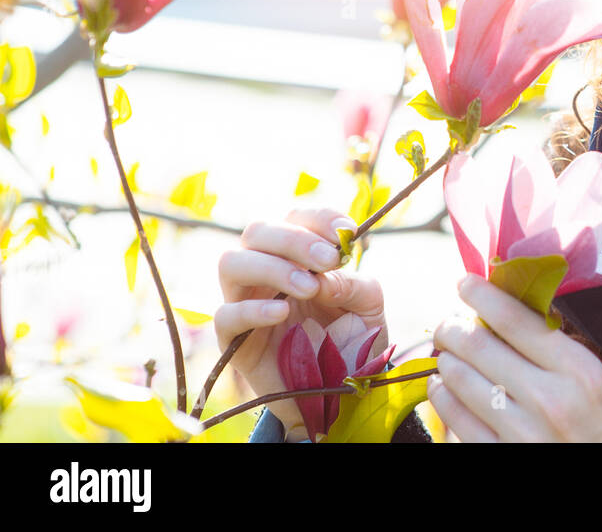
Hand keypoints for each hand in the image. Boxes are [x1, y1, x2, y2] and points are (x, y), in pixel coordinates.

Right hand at [215, 208, 386, 441]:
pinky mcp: (234, 340)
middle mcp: (267, 270)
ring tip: (309, 287)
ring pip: (231, 262)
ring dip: (272, 267)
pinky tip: (283, 313)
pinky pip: (225, 315)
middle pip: (258, 231)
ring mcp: (246, 301)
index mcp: (300, 255)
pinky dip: (253, 309)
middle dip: (295, 239)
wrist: (341, 393)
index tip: (346, 232)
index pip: (297, 217)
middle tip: (327, 260)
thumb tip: (325, 277)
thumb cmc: (352, 341)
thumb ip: (355, 285)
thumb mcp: (369, 308)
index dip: (319, 218)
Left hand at [428, 274, 601, 442]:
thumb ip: (558, 348)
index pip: (515, 320)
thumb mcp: (598, 381)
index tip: (465, 283)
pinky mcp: (501, 458)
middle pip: (478, 346)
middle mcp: (549, 399)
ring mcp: (522, 433)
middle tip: (448, 324)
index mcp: (578, 370)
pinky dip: (442, 396)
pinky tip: (443, 388)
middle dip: (453, 328)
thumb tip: (509, 312)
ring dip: (445, 361)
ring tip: (447, 355)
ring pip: (459, 380)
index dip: (482, 295)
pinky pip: (455, 420)